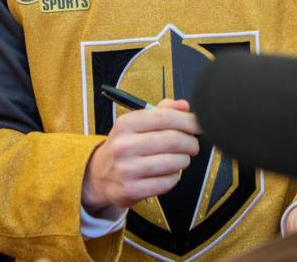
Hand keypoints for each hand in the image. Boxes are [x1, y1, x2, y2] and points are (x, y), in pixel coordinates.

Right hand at [81, 99, 200, 213]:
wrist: (98, 175)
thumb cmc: (124, 147)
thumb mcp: (136, 124)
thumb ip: (161, 111)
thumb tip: (183, 105)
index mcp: (126, 124)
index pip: (165, 117)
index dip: (188, 120)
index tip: (197, 124)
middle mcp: (124, 146)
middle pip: (173, 140)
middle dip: (190, 142)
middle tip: (193, 144)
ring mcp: (127, 169)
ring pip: (173, 162)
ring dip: (184, 160)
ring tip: (181, 158)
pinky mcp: (131, 190)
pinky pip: (167, 182)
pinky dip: (175, 177)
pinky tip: (170, 172)